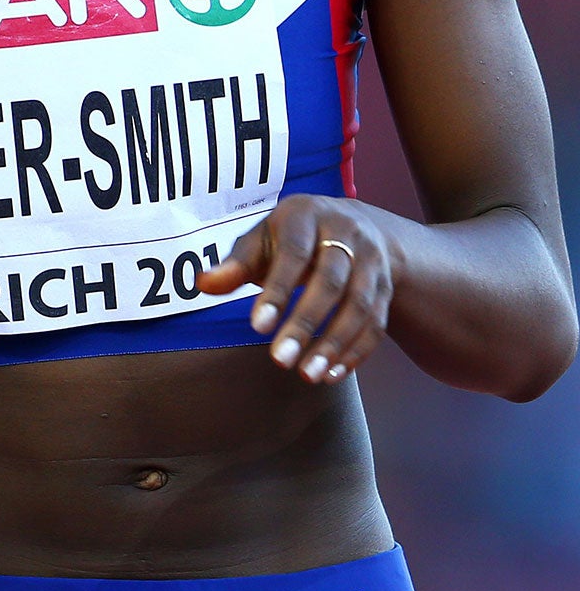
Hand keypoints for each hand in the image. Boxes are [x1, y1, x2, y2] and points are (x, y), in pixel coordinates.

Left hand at [200, 197, 393, 383]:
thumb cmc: (291, 237)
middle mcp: (346, 234)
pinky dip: (356, 352)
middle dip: (305, 323)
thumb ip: (235, 264)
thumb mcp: (262, 240)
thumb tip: (203, 284)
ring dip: (334, 344)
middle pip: (330, 282)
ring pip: (360, 306)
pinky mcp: (386, 288)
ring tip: (308, 375)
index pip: (293, 254)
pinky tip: (331, 374)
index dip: (277, 291)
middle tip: (279, 360)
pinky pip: (377, 323)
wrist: (353, 224)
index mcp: (306, 215)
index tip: (258, 326)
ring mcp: (372, 261)